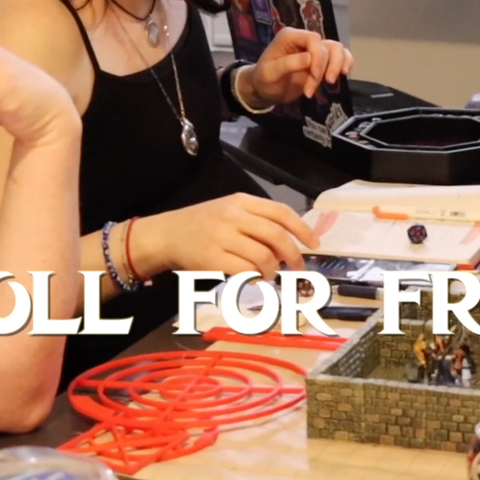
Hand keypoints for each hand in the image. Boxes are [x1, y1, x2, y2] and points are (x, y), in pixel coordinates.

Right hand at [129, 194, 319, 278]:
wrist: (166, 234)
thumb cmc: (201, 224)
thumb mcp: (229, 210)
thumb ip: (256, 220)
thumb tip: (290, 243)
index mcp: (241, 201)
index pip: (280, 212)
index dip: (302, 229)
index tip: (314, 244)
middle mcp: (233, 216)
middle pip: (276, 236)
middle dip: (293, 255)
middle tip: (297, 267)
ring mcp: (222, 237)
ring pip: (263, 256)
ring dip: (272, 270)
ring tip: (269, 274)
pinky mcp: (212, 258)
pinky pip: (245, 271)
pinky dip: (255, 278)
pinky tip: (253, 278)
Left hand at [245, 27, 353, 105]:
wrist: (265, 91)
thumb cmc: (264, 80)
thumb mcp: (270, 73)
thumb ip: (288, 64)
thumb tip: (309, 58)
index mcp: (290, 37)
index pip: (313, 39)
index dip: (318, 57)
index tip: (314, 76)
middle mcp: (304, 40)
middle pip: (328, 46)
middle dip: (325, 68)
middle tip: (316, 87)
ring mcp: (314, 50)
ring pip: (337, 50)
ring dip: (336, 67)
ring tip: (329, 83)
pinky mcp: (321, 61)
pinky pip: (340, 56)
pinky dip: (346, 64)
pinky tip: (343, 74)